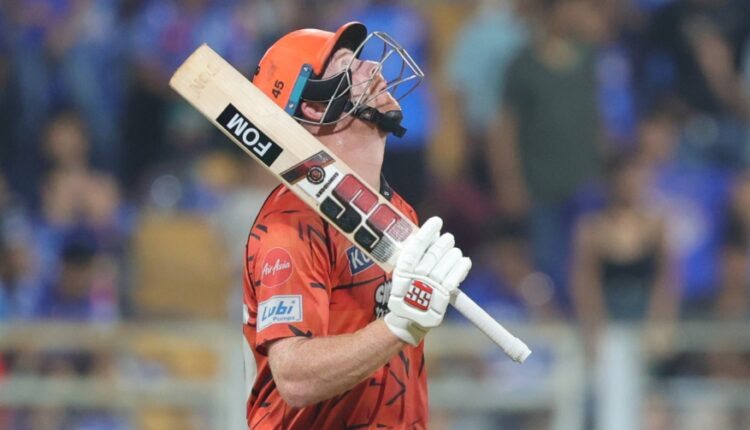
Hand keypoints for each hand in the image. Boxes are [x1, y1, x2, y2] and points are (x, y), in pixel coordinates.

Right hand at [384, 217, 471, 344]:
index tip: (437, 221)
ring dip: (454, 254)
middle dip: (444, 242)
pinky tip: (464, 261)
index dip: (428, 231)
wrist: (409, 319)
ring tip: (455, 252)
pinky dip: (461, 267)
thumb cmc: (407, 292)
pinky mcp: (442, 296)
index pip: (417, 245)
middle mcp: (417, 276)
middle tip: (448, 238)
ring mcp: (430, 287)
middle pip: (435, 253)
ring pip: (447, 263)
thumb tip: (431, 236)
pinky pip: (455, 277)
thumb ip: (414, 256)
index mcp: (403, 269)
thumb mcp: (403, 273)